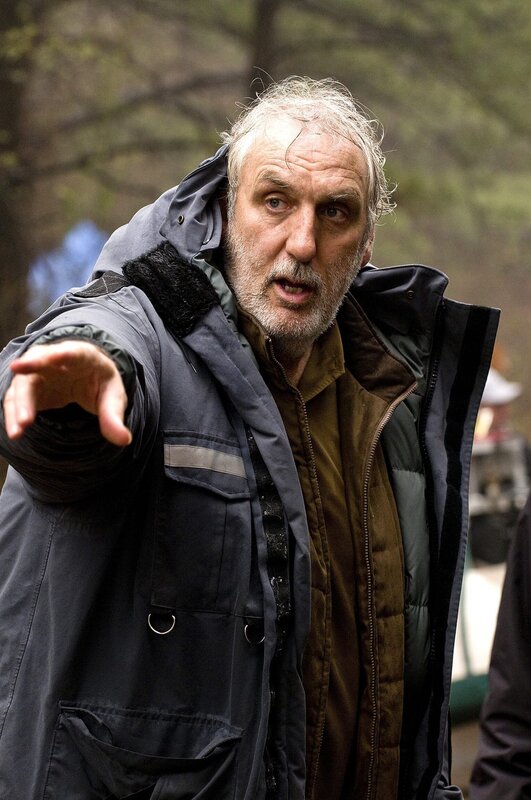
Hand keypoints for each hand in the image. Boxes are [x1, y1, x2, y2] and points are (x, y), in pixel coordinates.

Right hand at [3, 340, 131, 446]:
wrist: (84, 378)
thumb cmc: (99, 383)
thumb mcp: (113, 397)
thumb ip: (113, 416)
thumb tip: (124, 440)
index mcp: (83, 356)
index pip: (74, 352)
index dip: (64, 354)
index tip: (54, 357)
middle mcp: (55, 358)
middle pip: (39, 361)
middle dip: (29, 372)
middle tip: (22, 381)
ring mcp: (38, 371)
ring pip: (23, 383)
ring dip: (19, 405)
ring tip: (19, 430)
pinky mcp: (28, 387)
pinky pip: (16, 399)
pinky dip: (13, 414)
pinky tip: (15, 432)